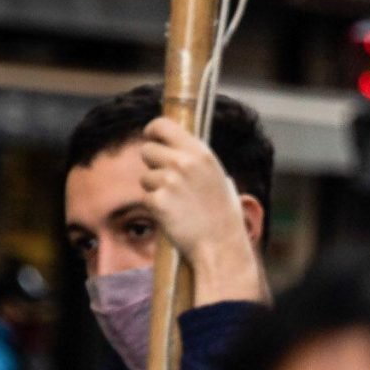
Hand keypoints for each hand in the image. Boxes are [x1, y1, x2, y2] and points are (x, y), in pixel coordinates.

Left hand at [139, 117, 265, 303]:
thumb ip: (197, 161)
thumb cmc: (223, 214)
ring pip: (145, 176)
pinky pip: (146, 197)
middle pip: (147, 150)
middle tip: (167, 180)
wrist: (220, 244)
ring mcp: (169, 182)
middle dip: (153, 164)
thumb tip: (180, 149)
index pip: (162, 125)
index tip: (152, 137)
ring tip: (176, 202)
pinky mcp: (157, 201)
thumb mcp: (219, 177)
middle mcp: (184, 163)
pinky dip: (155, 206)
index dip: (153, 131)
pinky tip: (173, 215)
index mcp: (201, 153)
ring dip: (155, 188)